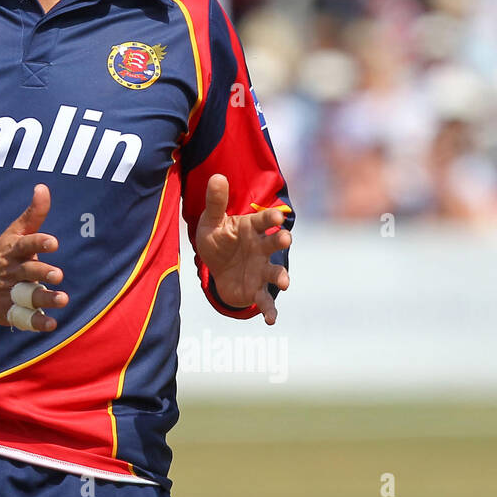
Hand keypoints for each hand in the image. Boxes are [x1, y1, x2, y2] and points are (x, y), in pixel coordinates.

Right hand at [0, 183, 67, 331]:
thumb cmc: (2, 254)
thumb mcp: (15, 232)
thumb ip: (33, 213)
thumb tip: (43, 187)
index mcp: (13, 250)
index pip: (26, 244)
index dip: (39, 243)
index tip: (53, 242)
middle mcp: (12, 272)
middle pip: (28, 272)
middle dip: (42, 273)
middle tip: (58, 274)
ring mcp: (10, 293)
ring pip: (28, 296)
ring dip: (45, 299)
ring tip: (62, 299)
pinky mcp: (9, 312)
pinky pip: (24, 319)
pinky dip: (37, 323)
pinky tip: (52, 324)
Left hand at [196, 174, 291, 323]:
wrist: (216, 266)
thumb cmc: (217, 239)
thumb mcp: (211, 222)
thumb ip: (215, 202)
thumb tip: (216, 176)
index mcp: (251, 228)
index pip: (263, 221)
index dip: (270, 218)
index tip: (278, 216)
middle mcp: (261, 248)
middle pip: (273, 244)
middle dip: (280, 241)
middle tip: (285, 239)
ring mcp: (261, 269)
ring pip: (275, 272)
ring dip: (281, 276)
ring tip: (284, 283)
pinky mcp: (257, 289)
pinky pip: (265, 300)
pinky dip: (270, 310)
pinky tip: (271, 320)